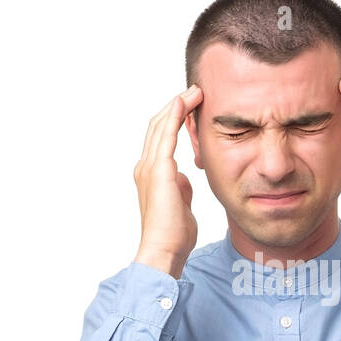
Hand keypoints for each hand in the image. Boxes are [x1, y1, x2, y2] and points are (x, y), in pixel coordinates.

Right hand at [134, 85, 201, 277]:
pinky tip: (184, 103)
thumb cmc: (173, 235)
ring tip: (195, 91)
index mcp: (150, 174)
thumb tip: (184, 178)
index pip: (160, 138)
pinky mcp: (159, 171)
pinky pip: (166, 136)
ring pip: (160, 126)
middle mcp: (145, 167)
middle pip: (157, 126)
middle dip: (176, 106)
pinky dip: (174, 117)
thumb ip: (180, 188)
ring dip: (177, 106)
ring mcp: (150, 168)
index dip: (174, 119)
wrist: (164, 250)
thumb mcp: (181, 204)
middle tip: (195, 91)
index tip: (191, 105)